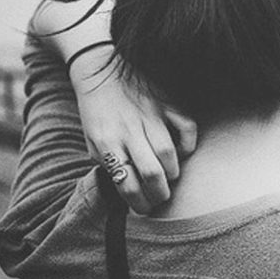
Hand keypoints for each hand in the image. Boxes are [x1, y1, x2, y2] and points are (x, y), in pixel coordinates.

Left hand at [70, 50, 196, 213]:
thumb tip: (127, 187)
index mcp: (107, 142)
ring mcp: (151, 115)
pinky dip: (188, 145)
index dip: (138, 203)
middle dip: (159, 194)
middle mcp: (130, 130)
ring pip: (169, 154)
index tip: (144, 208)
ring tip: (169, 179)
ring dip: (172, 174)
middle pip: (152, 173)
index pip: (126, 184)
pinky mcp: (167, 102)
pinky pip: (187, 128)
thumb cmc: (96, 110)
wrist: (98, 70)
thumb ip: (108, 162)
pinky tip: (181, 152)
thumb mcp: (92, 139)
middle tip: (160, 198)